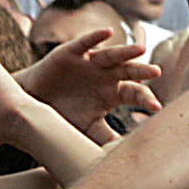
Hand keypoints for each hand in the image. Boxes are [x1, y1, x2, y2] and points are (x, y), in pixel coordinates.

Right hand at [17, 26, 164, 130]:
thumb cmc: (64, 115)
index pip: (134, 94)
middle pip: (129, 72)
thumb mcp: (87, 128)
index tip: (156, 107)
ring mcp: (90, 62)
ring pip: (112, 55)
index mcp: (114, 93)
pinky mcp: (71, 53)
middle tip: (157, 72)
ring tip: (140, 48)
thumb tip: (126, 156)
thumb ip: (106, 137)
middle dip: (142, 71)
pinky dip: (96, 36)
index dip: (145, 99)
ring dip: (125, 52)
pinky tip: (108, 32)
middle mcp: (106, 75)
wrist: (31, 104)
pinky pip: (85, 43)